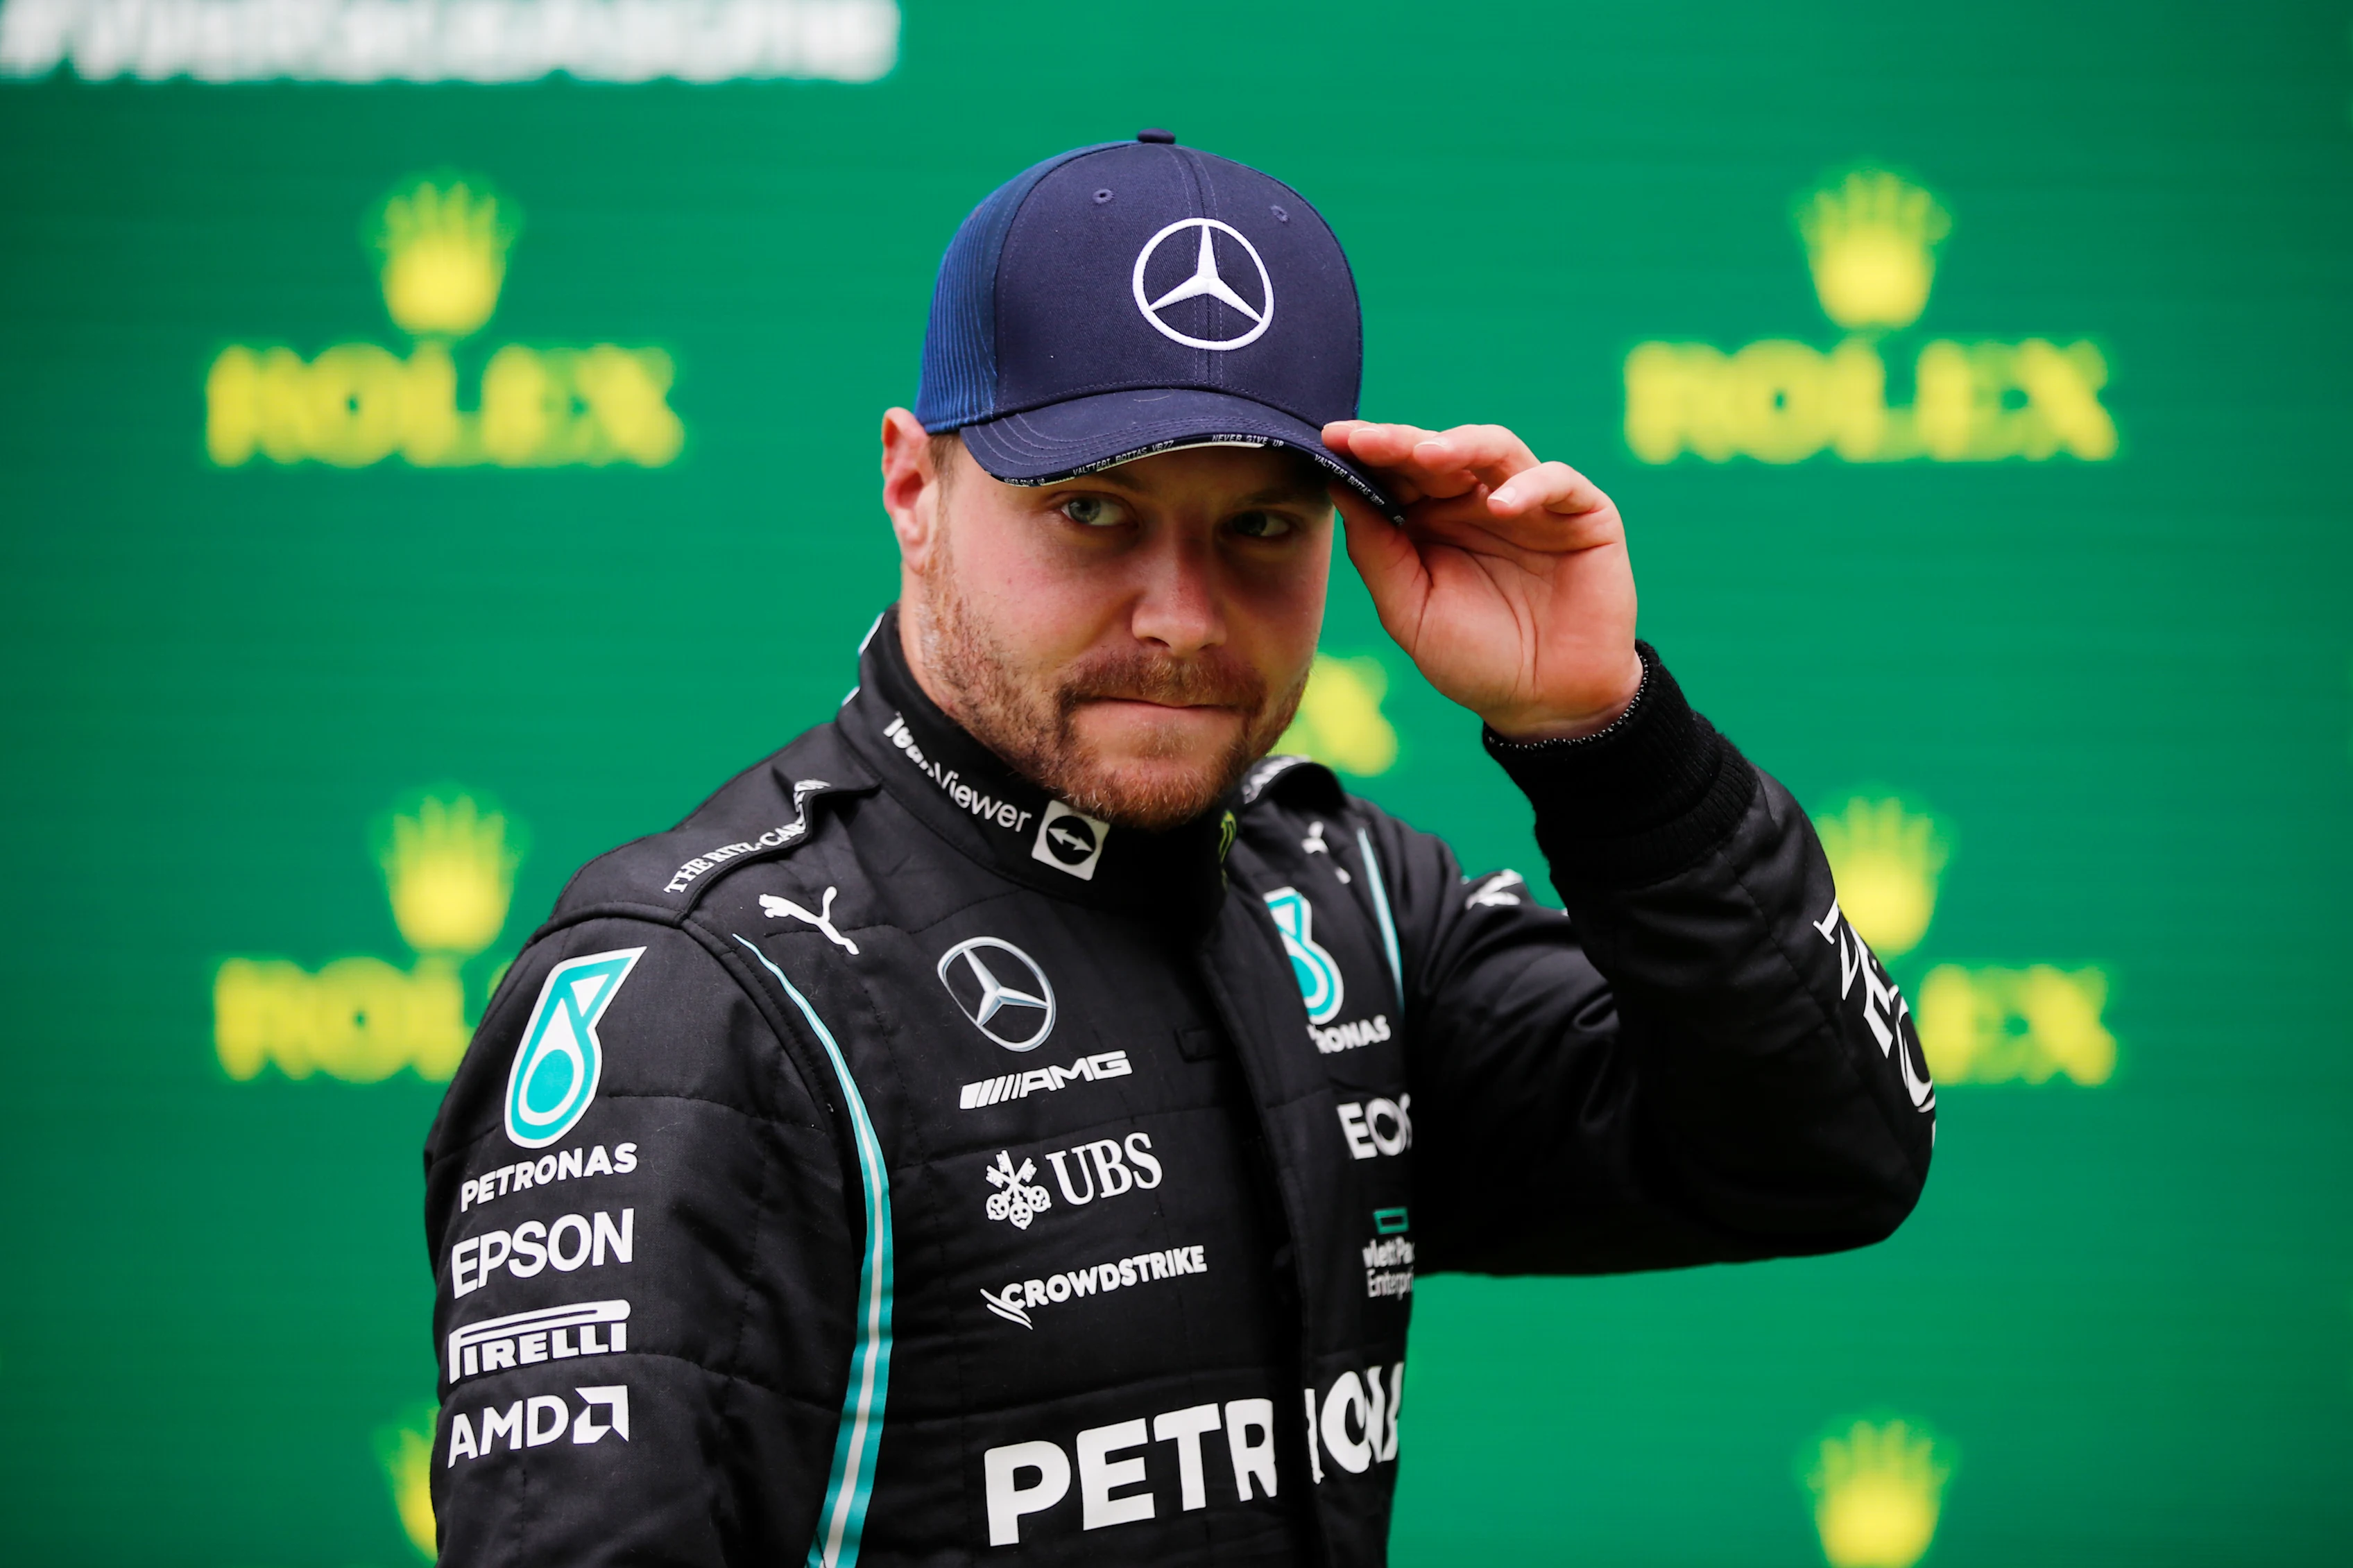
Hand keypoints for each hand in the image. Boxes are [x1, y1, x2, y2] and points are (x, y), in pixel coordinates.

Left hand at [1322, 420, 1642, 740]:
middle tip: (1368, 439)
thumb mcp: (1410, 610)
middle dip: (1401, 442)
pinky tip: (1500, 506)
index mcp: (1432, 519)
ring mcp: (1532, 503)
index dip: (1369, 453)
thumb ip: (1376, 551)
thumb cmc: (1473, 658)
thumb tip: (1339, 486)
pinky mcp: (1583, 515)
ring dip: (1461, 446)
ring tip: (1428, 456)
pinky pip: (1559, 482)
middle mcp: (1478, 501)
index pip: (1399, 472)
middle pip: (1440, 451)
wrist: (1546, 704)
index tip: (1332, 440)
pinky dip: (1530, 486)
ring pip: (1496, 449)